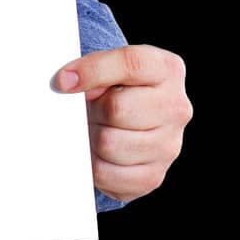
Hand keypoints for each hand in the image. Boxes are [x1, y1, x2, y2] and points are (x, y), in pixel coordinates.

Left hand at [55, 43, 191, 201]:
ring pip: (109, 144)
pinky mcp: (153, 176)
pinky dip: (93, 163)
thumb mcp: (109, 63)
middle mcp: (176, 108)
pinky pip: (108, 173)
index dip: (92, 71)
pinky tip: (96, 150)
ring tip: (94, 127)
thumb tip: (68, 83)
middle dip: (93, 108)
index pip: (130, 65)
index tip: (63, 80)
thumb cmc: (115, 85)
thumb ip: (92, 66)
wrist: (130, 116)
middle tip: (90, 108)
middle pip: (117, 109)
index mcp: (167, 69)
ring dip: (91, 136)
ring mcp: (169, 145)